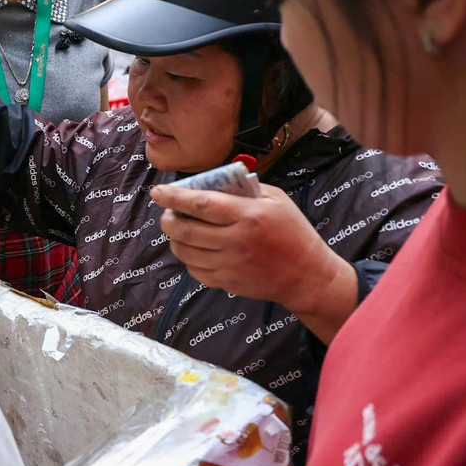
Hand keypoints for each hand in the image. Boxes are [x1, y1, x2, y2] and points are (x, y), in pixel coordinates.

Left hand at [149, 183, 358, 340]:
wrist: (307, 275)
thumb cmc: (293, 232)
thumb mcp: (276, 200)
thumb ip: (245, 189)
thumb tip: (211, 182)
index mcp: (248, 215)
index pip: (201, 204)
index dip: (174, 197)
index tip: (158, 192)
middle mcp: (236, 241)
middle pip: (186, 230)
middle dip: (168, 220)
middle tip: (167, 214)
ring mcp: (230, 265)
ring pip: (186, 252)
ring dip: (175, 240)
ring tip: (179, 231)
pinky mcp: (228, 283)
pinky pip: (195, 271)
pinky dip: (188, 259)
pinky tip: (194, 250)